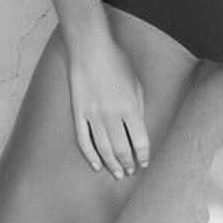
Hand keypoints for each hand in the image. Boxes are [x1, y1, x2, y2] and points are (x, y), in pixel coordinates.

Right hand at [65, 29, 150, 180]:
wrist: (91, 49)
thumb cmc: (117, 62)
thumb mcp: (136, 83)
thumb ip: (139, 108)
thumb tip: (139, 130)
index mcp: (130, 107)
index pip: (140, 141)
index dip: (143, 156)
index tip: (143, 162)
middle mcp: (112, 115)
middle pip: (121, 149)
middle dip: (127, 163)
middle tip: (130, 171)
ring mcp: (93, 115)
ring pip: (103, 149)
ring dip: (111, 164)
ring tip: (117, 173)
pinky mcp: (79, 113)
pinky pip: (84, 140)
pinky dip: (90, 156)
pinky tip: (95, 164)